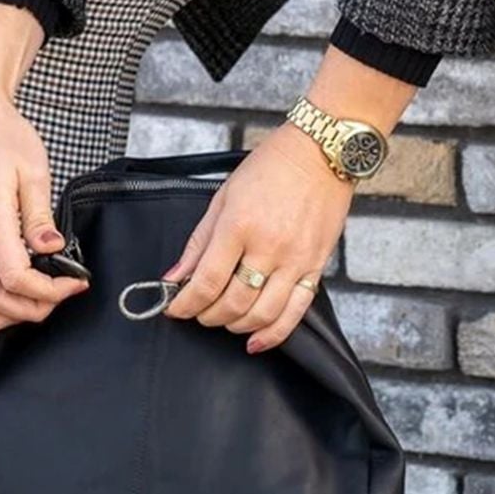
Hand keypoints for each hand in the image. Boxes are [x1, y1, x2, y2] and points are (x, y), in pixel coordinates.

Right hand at [0, 48, 88, 357]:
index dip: (48, 290)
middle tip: (63, 296)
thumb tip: (52, 252)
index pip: (15, 277)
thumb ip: (39, 217)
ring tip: (35, 309)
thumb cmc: (5, 139)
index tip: (75, 283)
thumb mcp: (34, 170)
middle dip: (33, 308)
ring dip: (3, 318)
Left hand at [161, 123, 352, 351]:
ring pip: (261, 314)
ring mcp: (295, 260)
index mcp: (238, 226)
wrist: (321, 152)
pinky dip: (272, 334)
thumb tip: (173, 277)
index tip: (174, 308)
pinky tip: (255, 341)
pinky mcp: (315, 267)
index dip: (184, 304)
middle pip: (232, 303)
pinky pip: (295, 313)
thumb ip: (198, 242)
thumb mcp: (222, 198)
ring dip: (235, 326)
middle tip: (197, 312)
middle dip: (207, 316)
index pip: (205, 282)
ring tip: (224, 320)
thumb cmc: (270, 168)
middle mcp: (268, 247)